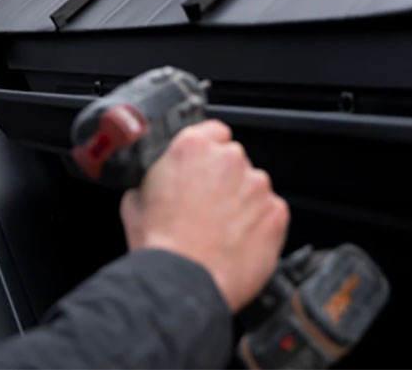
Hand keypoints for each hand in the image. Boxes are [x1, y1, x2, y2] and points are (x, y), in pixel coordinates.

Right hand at [119, 120, 288, 311]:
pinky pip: (270, 212)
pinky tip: (238, 243)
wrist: (184, 282)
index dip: (208, 151)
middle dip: (224, 180)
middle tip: (207, 207)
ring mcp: (257, 185)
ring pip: (253, 187)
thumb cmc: (160, 244)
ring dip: (242, 202)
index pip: (213, 131)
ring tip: (222, 231)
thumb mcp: (135, 200)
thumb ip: (153, 180)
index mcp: (193, 147)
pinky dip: (259, 225)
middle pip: (233, 160)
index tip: (205, 167)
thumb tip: (156, 185)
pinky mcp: (276, 213)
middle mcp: (229, 159)